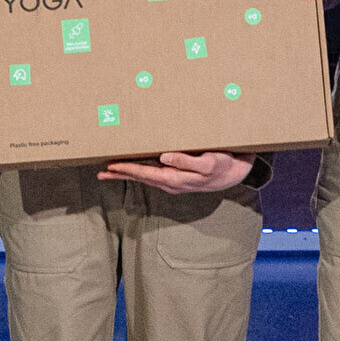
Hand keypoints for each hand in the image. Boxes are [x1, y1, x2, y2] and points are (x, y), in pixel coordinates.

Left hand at [99, 150, 253, 194]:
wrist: (238, 173)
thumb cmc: (224, 164)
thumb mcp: (209, 162)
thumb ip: (187, 161)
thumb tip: (165, 157)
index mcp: (176, 178)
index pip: (146, 174)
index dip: (128, 169)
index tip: (111, 165)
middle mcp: (172, 182)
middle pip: (141, 178)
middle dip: (121, 174)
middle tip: (101, 171)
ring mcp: (175, 182)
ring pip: (146, 177)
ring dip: (128, 174)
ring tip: (110, 171)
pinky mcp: (179, 178)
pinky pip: (154, 175)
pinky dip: (141, 172)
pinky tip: (134, 169)